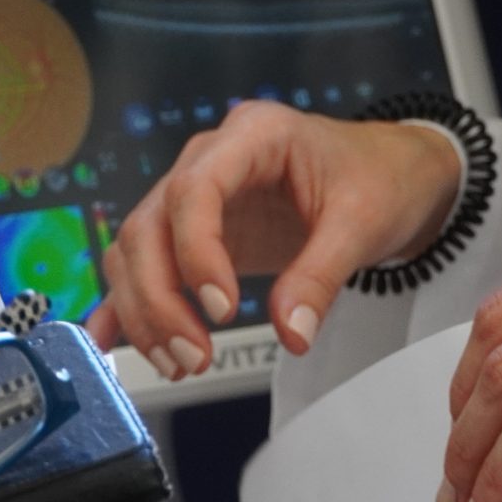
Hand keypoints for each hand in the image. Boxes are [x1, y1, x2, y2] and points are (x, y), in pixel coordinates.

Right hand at [87, 101, 460, 377]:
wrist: (390, 175)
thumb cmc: (378, 179)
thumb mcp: (362, 224)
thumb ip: (321, 277)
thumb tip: (292, 334)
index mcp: (252, 136)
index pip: (193, 189)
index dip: (195, 252)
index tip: (222, 309)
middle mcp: (208, 160)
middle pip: (149, 226)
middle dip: (160, 299)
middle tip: (195, 356)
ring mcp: (193, 198)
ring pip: (136, 251)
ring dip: (146, 311)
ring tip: (181, 365)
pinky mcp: (193, 234)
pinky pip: (145, 266)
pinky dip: (129, 305)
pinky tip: (112, 341)